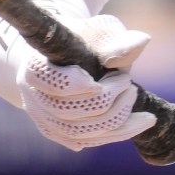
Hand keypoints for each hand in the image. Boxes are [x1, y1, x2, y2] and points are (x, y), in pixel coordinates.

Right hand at [12, 13, 154, 150]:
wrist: (69, 57)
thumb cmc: (86, 40)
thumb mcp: (100, 33)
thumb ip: (116, 41)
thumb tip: (142, 42)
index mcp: (34, 66)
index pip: (47, 79)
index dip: (76, 82)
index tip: (102, 75)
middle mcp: (32, 96)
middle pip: (67, 110)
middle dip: (106, 99)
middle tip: (129, 82)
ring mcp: (43, 118)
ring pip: (78, 132)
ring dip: (115, 118)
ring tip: (134, 96)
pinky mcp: (58, 133)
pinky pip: (86, 142)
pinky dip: (116, 133)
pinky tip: (139, 120)